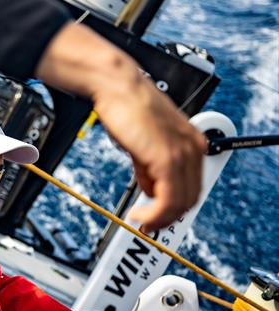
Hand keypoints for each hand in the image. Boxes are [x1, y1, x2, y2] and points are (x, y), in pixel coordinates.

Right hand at [92, 73, 206, 232]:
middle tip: (148, 224)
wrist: (117, 86)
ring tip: (141, 220)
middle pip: (190, 198)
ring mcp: (182, 153)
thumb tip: (150, 188)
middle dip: (168, 217)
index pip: (192, 186)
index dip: (175, 206)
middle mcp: (192, 148)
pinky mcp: (167, 158)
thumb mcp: (143, 143)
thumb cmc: (126, 107)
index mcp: (191, 143)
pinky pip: (168, 199)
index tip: (158, 216)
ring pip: (180, 203)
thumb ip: (150, 168)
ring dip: (159, 219)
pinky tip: (140, 214)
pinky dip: (155, 214)